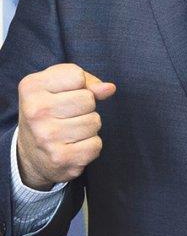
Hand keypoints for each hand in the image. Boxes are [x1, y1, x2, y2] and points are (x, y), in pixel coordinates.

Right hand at [16, 64, 115, 189]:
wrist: (29, 155)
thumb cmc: (48, 112)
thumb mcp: (56, 87)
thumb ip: (85, 81)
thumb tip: (109, 88)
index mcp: (31, 88)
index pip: (77, 76)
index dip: (78, 85)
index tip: (63, 95)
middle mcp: (35, 112)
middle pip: (88, 99)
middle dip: (85, 107)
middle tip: (67, 116)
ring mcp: (47, 137)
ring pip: (95, 122)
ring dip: (89, 127)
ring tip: (70, 131)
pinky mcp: (61, 158)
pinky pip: (96, 145)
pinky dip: (90, 145)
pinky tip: (73, 146)